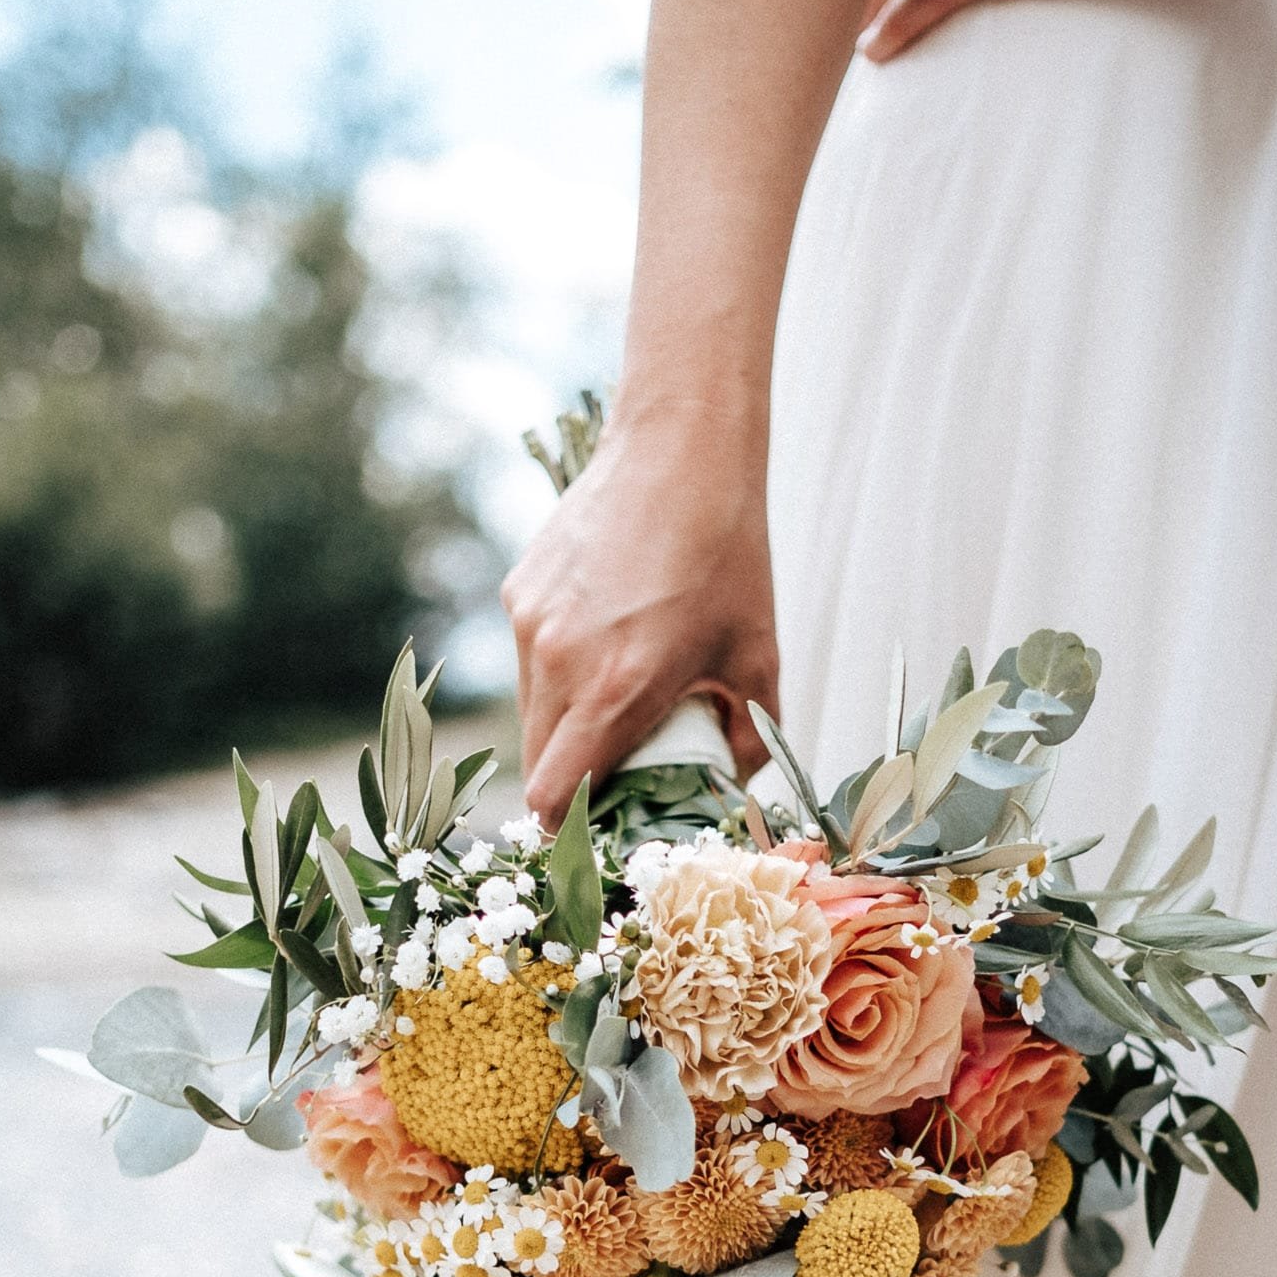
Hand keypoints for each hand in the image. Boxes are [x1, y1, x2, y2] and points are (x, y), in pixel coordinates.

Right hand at [504, 409, 778, 829]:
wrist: (680, 450)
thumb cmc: (728, 555)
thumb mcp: (756, 656)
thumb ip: (748, 736)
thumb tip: (737, 786)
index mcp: (615, 691)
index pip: (554, 794)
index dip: (570, 823)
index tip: (597, 826)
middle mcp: (558, 662)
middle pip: (539, 760)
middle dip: (572, 777)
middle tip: (619, 770)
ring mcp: (530, 623)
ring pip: (531, 708)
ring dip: (565, 721)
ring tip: (618, 692)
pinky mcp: (520, 590)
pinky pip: (529, 656)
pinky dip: (559, 666)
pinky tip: (606, 633)